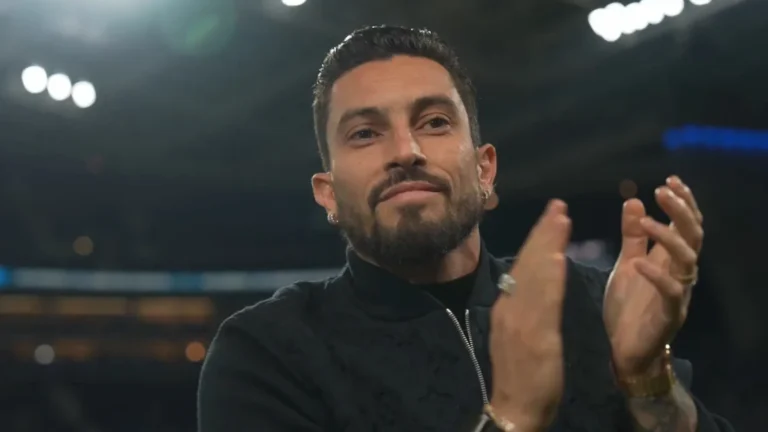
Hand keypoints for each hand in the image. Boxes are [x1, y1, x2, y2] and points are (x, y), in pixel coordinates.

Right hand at [489, 199, 570, 430]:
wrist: (514, 408)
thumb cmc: (521, 375)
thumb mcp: (516, 335)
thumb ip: (523, 309)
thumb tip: (528, 284)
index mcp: (507, 307)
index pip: (522, 266)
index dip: (536, 240)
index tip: (549, 218)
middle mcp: (510, 308)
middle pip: (527, 263)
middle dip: (543, 233)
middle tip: (558, 205)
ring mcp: (519, 320)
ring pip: (534, 275)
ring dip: (548, 244)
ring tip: (560, 218)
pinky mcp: (534, 335)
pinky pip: (543, 300)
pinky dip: (550, 276)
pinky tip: (558, 256)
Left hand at [604, 176, 703, 376]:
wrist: (625, 351)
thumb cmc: (629, 307)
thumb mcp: (626, 263)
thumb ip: (632, 236)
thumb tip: (633, 200)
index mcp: (669, 259)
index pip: (685, 225)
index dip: (682, 202)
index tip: (669, 181)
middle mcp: (679, 272)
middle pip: (693, 236)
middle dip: (680, 211)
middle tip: (662, 191)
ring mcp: (677, 293)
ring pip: (688, 259)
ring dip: (668, 237)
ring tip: (646, 221)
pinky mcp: (669, 315)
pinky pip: (671, 292)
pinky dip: (656, 276)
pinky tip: (639, 263)